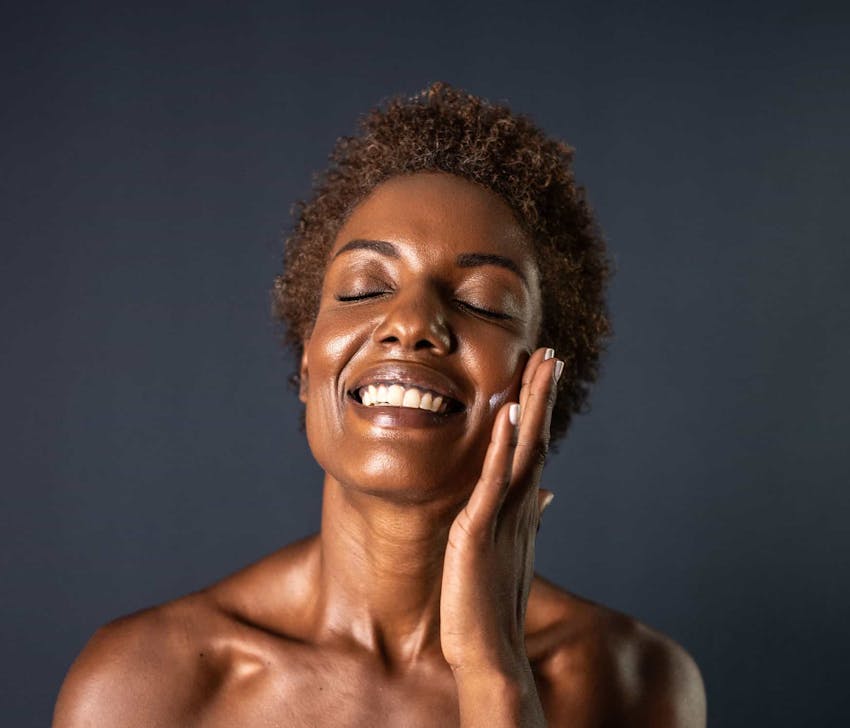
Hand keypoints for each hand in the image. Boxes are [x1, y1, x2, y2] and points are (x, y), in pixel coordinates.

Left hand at [440, 347, 561, 675]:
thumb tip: (548, 492)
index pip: (533, 445)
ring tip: (542, 363)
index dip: (540, 409)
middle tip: (552, 352)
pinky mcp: (480, 528)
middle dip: (544, 393)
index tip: (544, 372)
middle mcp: (519, 504)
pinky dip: (502, 445)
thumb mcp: (510, 550)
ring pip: (523, 448)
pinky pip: (493, 480)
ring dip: (532, 404)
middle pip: (535, 436)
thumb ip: (530, 517)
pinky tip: (507, 412)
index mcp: (520, 506)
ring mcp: (503, 514)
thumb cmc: (491, 603)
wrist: (486, 651)